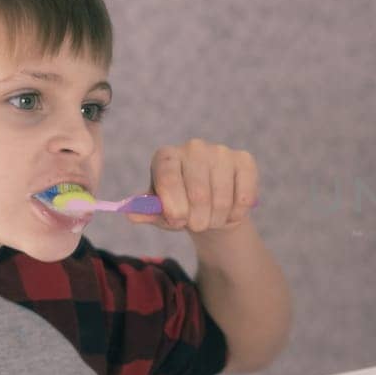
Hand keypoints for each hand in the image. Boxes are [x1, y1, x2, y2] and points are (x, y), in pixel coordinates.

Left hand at [129, 138, 258, 233]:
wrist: (211, 207)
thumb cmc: (181, 207)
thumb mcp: (161, 212)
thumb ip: (146, 212)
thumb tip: (132, 213)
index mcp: (166, 156)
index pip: (168, 177)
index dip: (173, 205)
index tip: (177, 222)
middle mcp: (193, 148)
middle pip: (198, 193)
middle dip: (197, 220)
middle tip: (196, 226)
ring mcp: (220, 152)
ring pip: (222, 199)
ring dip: (217, 220)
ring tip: (212, 220)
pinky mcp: (244, 160)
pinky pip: (243, 197)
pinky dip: (236, 214)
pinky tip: (230, 212)